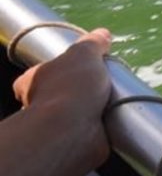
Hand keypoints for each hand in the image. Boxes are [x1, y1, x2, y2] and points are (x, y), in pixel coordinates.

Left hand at [12, 27, 112, 168]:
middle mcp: (39, 104)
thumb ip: (92, 44)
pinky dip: (102, 126)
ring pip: (77, 113)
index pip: (43, 72)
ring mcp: (56, 125)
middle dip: (82, 90)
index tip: (82, 67)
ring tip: (114, 101)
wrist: (74, 131)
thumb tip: (103, 34)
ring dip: (95, 109)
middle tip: (104, 83)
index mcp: (32, 81)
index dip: (61, 68)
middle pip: (62, 92)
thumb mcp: (83, 55)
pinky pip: (91, 131)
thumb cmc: (70, 88)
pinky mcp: (74, 142)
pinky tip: (115, 119)